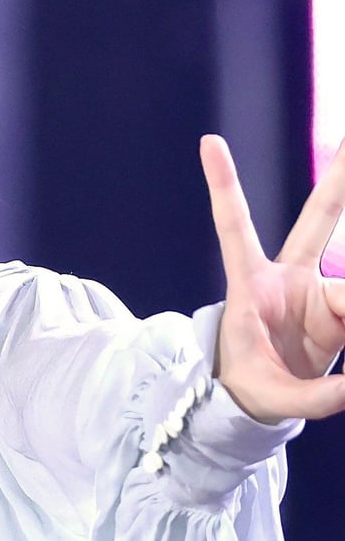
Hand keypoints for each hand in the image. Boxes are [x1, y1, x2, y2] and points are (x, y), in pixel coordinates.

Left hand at [199, 133, 344, 424]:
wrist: (260, 397)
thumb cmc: (248, 388)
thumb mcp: (270, 398)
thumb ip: (313, 398)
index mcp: (251, 287)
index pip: (235, 228)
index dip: (224, 186)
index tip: (209, 141)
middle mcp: (288, 279)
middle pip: (318, 219)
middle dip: (339, 177)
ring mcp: (318, 290)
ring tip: (326, 343)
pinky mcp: (339, 308)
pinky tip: (341, 350)